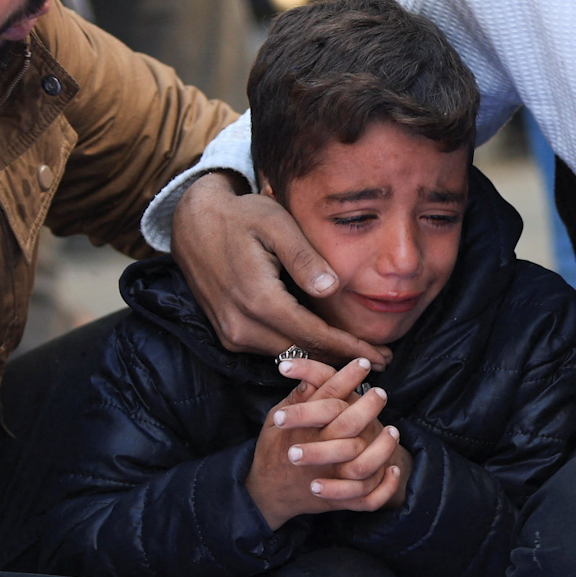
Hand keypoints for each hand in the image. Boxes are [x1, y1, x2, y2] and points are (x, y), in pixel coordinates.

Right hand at [172, 172, 388, 367]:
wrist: (193, 223)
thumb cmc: (241, 216)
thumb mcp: (275, 223)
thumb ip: (303, 257)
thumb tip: (331, 287)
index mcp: (259, 300)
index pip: (315, 336)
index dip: (350, 348)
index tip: (381, 356)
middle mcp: (241, 325)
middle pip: (303, 353)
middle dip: (342, 359)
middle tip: (380, 360)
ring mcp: (231, 334)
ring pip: (287, 355)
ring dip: (322, 357)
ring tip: (358, 354)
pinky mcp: (227, 334)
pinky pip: (269, 349)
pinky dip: (298, 350)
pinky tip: (322, 344)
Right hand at [246, 358, 403, 528]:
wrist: (267, 494)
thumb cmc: (273, 450)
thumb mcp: (273, 420)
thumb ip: (295, 399)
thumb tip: (311, 373)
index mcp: (300, 429)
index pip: (327, 396)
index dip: (346, 377)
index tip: (362, 364)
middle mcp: (316, 452)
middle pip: (349, 424)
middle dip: (368, 405)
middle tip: (381, 392)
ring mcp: (329, 478)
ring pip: (364, 464)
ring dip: (383, 447)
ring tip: (393, 430)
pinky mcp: (338, 501)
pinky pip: (367, 498)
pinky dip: (383, 487)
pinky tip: (393, 470)